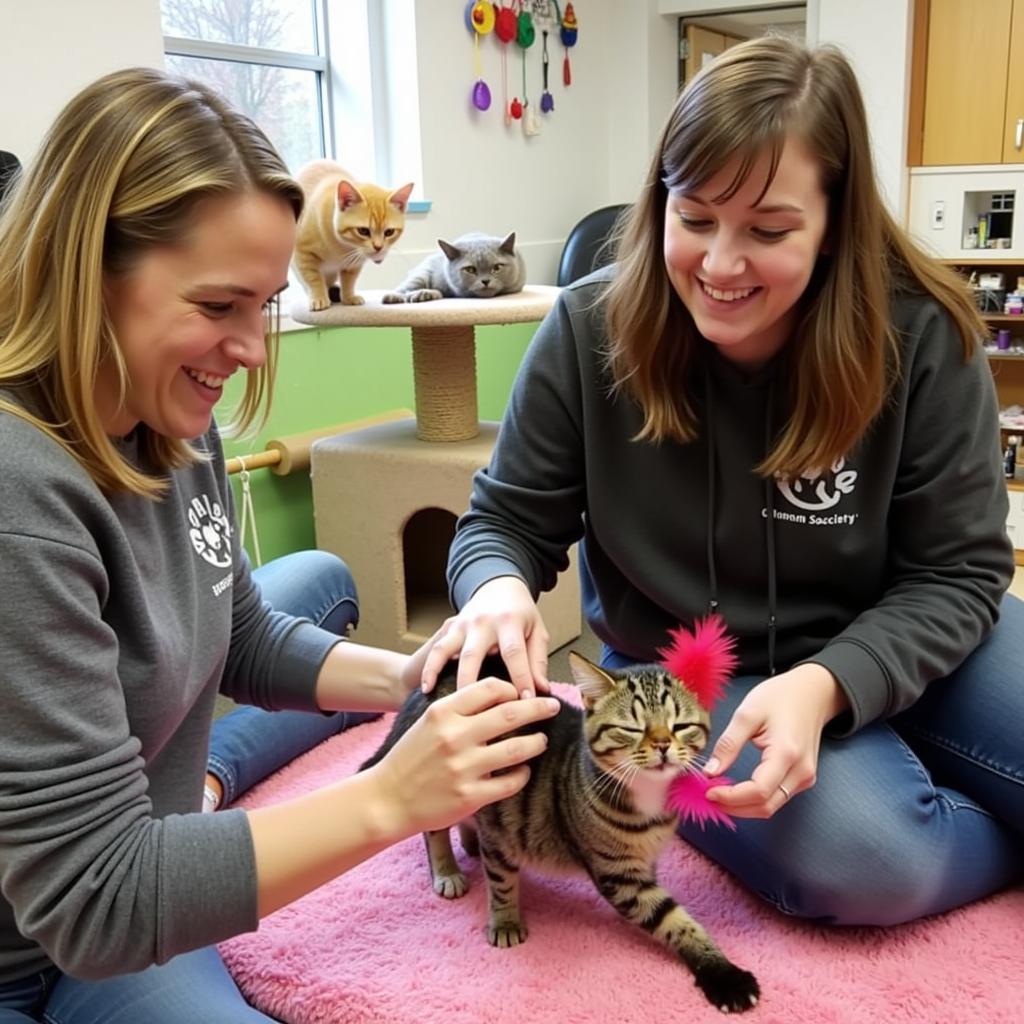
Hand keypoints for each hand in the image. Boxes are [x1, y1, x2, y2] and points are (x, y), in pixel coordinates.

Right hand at [366, 678, 560, 834]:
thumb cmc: (411, 756)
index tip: (522, 693)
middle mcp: (455, 737)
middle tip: (553, 706)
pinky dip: (522, 774)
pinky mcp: (470, 796)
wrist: (387, 799)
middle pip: (511, 713)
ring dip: (536, 742)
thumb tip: (502, 693)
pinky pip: (510, 781)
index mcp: (443, 712)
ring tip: (541, 740)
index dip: (513, 688)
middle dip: (539, 707)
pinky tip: (523, 770)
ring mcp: (464, 768)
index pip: (491, 688)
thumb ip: (460, 707)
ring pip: (517, 748)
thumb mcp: (429, 721)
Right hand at [420, 577, 550, 697]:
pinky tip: (427, 688)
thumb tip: (541, 689)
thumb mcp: (537, 631)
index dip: (520, 678)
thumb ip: (537, 661)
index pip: (514, 653)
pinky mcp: (450, 628)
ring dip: (444, 677)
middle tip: (479, 713)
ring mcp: (462, 625)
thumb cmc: (520, 613)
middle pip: (474, 655)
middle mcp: (482, 622)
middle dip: (475, 685)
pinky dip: (429, 669)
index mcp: (509, 622)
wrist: (499, 586)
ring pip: (448, 652)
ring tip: (446, 704)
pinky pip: (436, 650)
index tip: (525, 702)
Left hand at [702, 663, 848, 818]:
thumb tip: (710, 772)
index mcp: (787, 754)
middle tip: (708, 796)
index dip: (731, 797)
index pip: (759, 791)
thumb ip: (728, 744)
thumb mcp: (747, 713)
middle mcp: (801, 772)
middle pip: (766, 806)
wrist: (811, 692)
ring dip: (743, 806)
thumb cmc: (780, 697)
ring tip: (718, 793)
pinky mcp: (803, 778)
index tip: (707, 791)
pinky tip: (736, 790)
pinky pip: (777, 797)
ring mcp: (805, 777)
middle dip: (734, 807)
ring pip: (772, 806)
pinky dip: (755, 800)